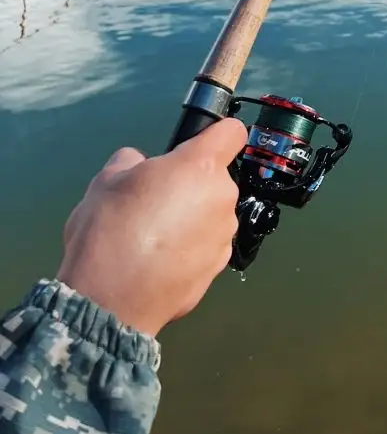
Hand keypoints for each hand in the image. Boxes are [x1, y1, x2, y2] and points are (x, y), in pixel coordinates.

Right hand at [56, 118, 246, 337]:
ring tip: (153, 237)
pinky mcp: (217, 270)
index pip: (231, 132)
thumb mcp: (106, 180)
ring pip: (211, 215)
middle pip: (215, 180)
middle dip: (190, 185)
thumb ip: (131, 162)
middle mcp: (222, 198)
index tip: (197, 144)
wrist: (109, 301)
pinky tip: (159, 262)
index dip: (215, 134)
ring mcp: (223, 236)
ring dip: (192, 219)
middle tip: (154, 201)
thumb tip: (139, 164)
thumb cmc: (109, 230)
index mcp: (200, 167)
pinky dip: (189, 250)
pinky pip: (206, 247)